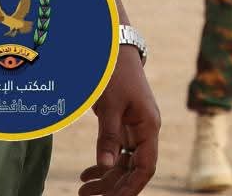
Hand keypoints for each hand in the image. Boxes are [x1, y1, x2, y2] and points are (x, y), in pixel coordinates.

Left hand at [77, 46, 158, 195]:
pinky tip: (87, 173)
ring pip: (125, 162)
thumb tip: (106, 167)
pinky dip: (104, 164)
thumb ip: (108, 137)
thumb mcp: (109, 106)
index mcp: (149, 126)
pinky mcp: (125, 123)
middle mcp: (146, 130)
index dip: (130, 188)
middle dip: (113, 186)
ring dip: (106, 177)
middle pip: (134, 168)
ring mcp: (136, 127)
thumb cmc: (115, 75)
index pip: (146, 167)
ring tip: (82, 188)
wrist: (115, 49)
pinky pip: (118, 151)